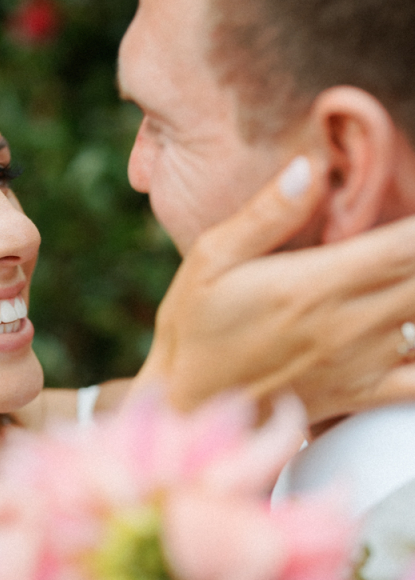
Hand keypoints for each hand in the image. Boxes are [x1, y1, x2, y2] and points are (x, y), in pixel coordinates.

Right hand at [136, 157, 414, 423]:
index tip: (413, 209)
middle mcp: (351, 324)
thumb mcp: (209, 261)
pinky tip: (411, 332)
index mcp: (318, 283)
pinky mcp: (362, 395)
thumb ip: (265, 214)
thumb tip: (309, 168)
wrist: (187, 411)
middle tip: (406, 250)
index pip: (407, 245)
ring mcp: (363, 363)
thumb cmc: (193, 331)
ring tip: (402, 280)